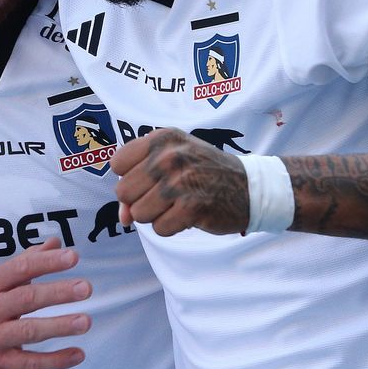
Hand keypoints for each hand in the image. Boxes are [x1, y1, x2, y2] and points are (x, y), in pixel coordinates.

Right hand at [0, 238, 90, 368]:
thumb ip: (27, 262)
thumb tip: (55, 242)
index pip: (21, 268)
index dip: (47, 262)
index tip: (72, 257)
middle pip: (27, 298)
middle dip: (58, 292)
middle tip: (85, 288)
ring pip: (30, 331)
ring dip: (59, 326)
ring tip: (85, 321)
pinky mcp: (1, 364)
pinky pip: (32, 362)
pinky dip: (56, 360)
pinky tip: (78, 354)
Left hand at [113, 127, 249, 236]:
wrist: (250, 187)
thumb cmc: (202, 172)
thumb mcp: (170, 162)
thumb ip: (137, 183)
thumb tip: (121, 218)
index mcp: (162, 139)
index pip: (117, 164)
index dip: (129, 177)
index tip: (150, 179)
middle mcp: (169, 156)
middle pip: (124, 192)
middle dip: (140, 200)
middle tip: (166, 195)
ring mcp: (181, 182)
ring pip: (139, 213)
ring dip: (156, 215)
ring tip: (178, 204)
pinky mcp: (192, 207)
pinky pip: (159, 229)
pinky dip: (171, 227)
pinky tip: (188, 215)